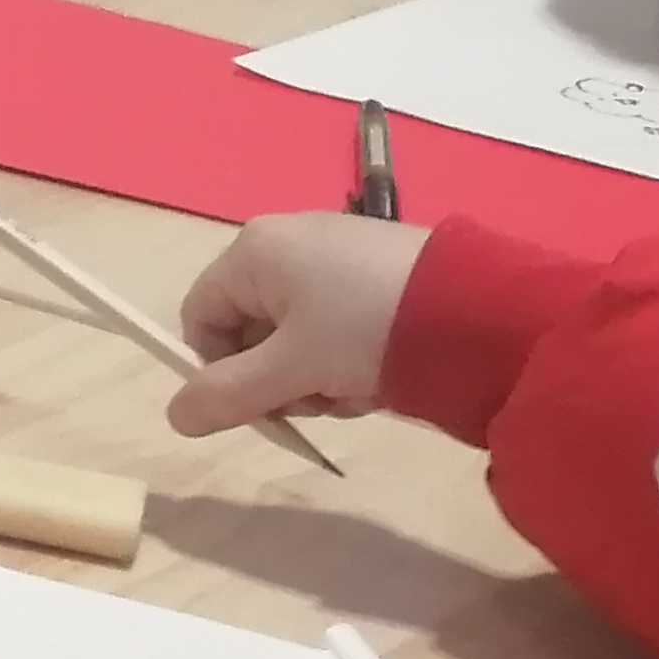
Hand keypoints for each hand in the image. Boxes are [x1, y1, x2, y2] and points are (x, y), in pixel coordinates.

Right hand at [171, 212, 427, 433]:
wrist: (484, 313)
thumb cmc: (366, 330)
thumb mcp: (291, 370)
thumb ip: (228, 394)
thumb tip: (174, 416)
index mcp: (254, 250)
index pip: (200, 316)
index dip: (218, 369)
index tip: (261, 405)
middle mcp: (290, 241)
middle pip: (252, 327)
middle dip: (280, 377)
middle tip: (320, 400)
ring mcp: (340, 253)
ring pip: (300, 333)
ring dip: (318, 374)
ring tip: (359, 390)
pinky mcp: (384, 269)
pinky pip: (341, 321)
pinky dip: (352, 355)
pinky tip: (384, 374)